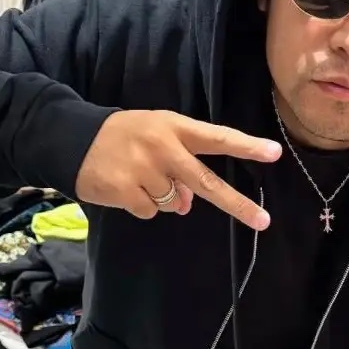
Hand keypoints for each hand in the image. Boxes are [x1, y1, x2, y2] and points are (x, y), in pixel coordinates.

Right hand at [75, 110, 280, 229]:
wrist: (73, 139)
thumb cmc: (126, 136)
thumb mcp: (156, 138)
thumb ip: (180, 165)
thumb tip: (188, 204)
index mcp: (175, 127)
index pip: (217, 137)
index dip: (246, 146)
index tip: (275, 152)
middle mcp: (163, 147)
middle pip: (207, 182)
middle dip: (237, 204)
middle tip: (264, 221)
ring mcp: (144, 170)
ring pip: (176, 203)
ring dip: (164, 199)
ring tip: (141, 178)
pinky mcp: (126, 190)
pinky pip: (151, 212)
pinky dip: (142, 206)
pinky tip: (127, 188)